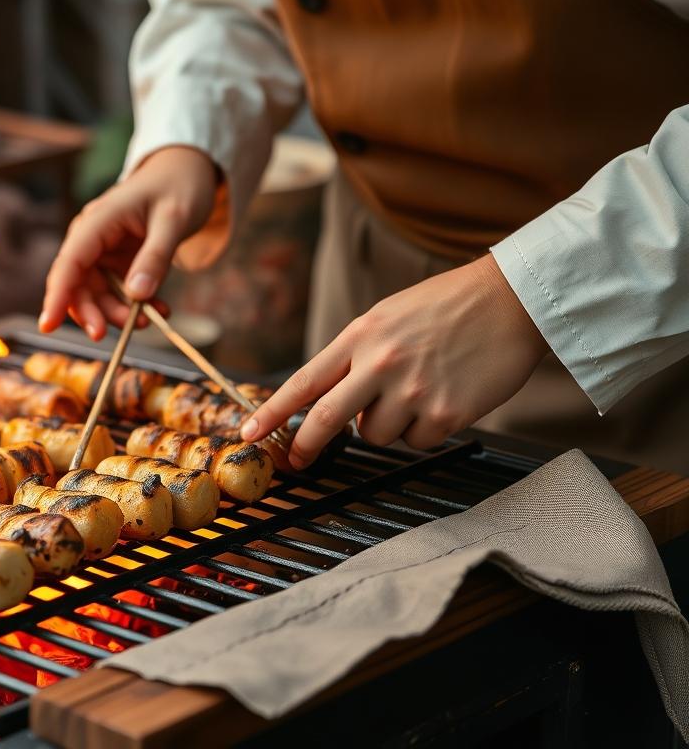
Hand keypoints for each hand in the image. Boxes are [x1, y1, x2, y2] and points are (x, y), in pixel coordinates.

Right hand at [39, 145, 218, 339]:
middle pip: (79, 285)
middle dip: (95, 312)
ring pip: (97, 293)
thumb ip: (155, 257)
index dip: (57, 296)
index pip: (69, 263)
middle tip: (116, 334)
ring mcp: (104, 250)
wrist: (188, 170)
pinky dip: (136, 304)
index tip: (47, 326)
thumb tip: (137, 295)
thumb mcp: (174, 220)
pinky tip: (160, 308)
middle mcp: (92, 237)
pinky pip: (117, 291)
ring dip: (119, 312)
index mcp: (97, 221)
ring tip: (152, 319)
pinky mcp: (118, 260)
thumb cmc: (180, 186)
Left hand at [241, 254, 549, 467]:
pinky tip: (443, 398)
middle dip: (306, 445)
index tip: (248, 434)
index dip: (271, 412)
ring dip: (386, 425)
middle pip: (324, 420)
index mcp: (359, 337)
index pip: (303, 381)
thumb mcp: (386, 317)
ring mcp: (411, 391)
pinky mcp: (445, 414)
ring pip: (374, 435)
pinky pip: (415, 442)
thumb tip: (330, 397)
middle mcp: (379, 364)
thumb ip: (356, 355)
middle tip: (298, 459)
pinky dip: (424, 430)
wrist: (510, 300)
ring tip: (415, 391)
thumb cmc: (446, 306)